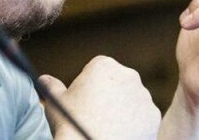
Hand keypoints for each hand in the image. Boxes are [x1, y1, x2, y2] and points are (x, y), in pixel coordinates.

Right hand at [38, 56, 160, 139]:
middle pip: (116, 82)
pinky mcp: (153, 114)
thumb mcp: (56, 103)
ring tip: (106, 128)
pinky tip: (120, 134)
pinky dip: (134, 124)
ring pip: (131, 99)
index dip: (88, 87)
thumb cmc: (72, 124)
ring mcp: (143, 94)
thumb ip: (52, 87)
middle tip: (94, 117)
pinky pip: (142, 116)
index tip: (82, 103)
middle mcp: (128, 74)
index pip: (97, 70)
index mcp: (103, 65)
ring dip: (122, 109)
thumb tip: (44, 79)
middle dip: (107, 95)